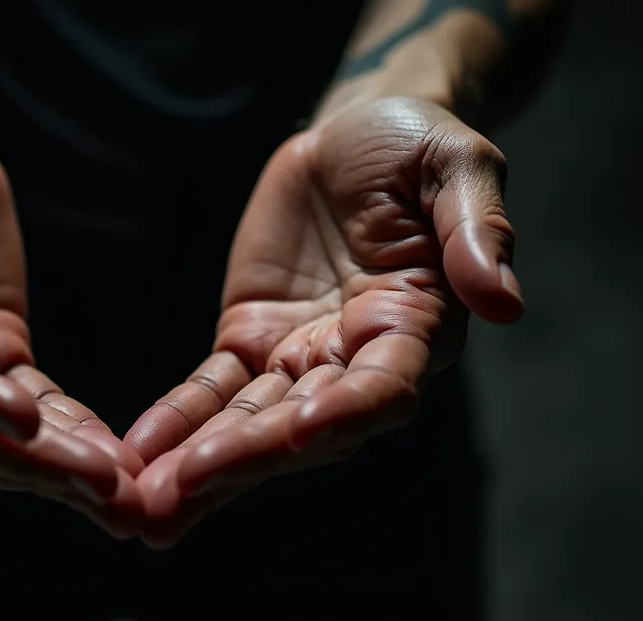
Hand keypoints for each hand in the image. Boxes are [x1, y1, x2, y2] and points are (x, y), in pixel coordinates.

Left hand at [125, 97, 523, 546]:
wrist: (356, 132)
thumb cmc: (419, 146)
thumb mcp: (458, 167)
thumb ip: (478, 231)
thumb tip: (503, 302)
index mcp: (415, 326)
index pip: (381, 389)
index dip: (342, 412)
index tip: (295, 432)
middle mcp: (356, 359)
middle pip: (300, 424)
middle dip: (243, 460)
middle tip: (179, 497)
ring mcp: (299, 356)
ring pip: (248, 421)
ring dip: (198, 464)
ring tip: (145, 508)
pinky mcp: (251, 339)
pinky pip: (212, 389)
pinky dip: (177, 421)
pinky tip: (139, 454)